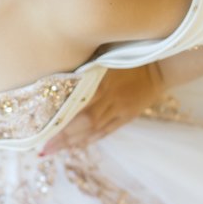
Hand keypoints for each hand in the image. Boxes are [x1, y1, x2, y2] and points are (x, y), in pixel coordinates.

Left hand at [40, 62, 165, 155]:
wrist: (160, 65)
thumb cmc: (129, 52)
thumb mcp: (106, 54)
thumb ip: (85, 65)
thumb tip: (57, 72)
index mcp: (104, 80)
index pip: (78, 102)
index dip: (60, 117)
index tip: (41, 127)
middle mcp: (111, 98)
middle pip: (84, 121)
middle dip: (62, 136)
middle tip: (42, 149)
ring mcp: (120, 109)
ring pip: (94, 130)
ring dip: (72, 142)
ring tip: (51, 151)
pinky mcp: (127, 116)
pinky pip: (106, 132)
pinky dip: (89, 140)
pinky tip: (75, 147)